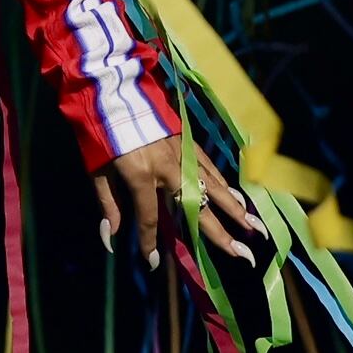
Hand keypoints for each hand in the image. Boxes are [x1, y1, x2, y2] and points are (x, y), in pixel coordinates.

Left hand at [93, 136, 268, 271]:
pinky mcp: (187, 142)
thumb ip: (108, 204)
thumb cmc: (101, 133)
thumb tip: (110, 239)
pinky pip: (210, 167)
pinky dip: (225, 184)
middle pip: (198, 208)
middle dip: (221, 235)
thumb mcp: (97, 170)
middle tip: (244, 256)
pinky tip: (239, 197)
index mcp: (141, 176)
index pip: (149, 218)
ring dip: (235, 209)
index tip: (152, 262)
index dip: (149, 242)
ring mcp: (181, 154)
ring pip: (213, 187)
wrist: (113, 90)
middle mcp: (167, 168)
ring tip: (254, 228)